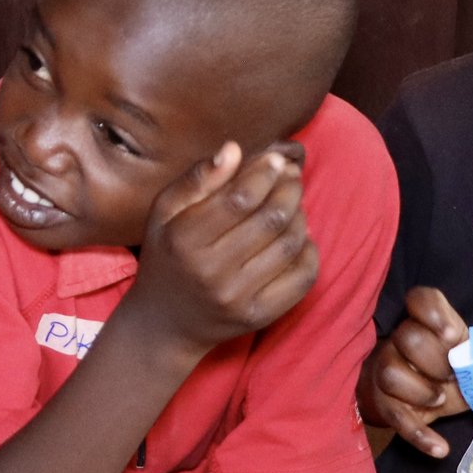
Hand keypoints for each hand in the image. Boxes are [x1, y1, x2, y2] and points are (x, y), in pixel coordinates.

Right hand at [120, 142, 317, 356]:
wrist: (164, 323)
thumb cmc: (167, 257)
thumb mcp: (164, 213)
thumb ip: (197, 179)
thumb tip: (234, 150)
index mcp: (184, 240)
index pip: (240, 198)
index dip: (265, 173)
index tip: (276, 159)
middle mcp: (211, 272)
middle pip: (271, 219)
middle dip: (290, 189)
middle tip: (291, 177)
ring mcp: (238, 298)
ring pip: (291, 244)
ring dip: (300, 215)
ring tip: (292, 203)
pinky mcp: (259, 317)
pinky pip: (303, 277)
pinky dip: (309, 249)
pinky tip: (298, 236)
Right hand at [359, 285, 469, 457]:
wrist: (408, 396)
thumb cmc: (446, 369)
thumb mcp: (464, 353)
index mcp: (424, 323)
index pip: (420, 300)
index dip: (433, 314)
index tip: (452, 335)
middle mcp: (399, 342)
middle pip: (407, 338)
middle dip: (436, 360)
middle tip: (452, 375)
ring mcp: (387, 373)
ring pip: (392, 375)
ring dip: (422, 390)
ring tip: (439, 399)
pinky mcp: (386, 407)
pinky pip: (397, 420)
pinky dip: (421, 436)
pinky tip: (440, 449)